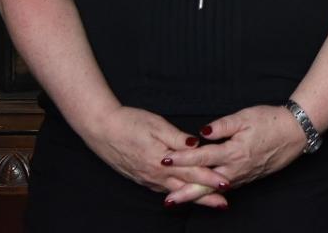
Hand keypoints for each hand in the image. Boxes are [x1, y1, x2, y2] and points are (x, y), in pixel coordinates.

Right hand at [82, 105, 229, 207]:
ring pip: (175, 191)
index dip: (210, 178)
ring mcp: (147, 179)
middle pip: (186, 188)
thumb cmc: (129, 123)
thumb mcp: (156, 125)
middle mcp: (156, 174)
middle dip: (206, 196)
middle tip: (223, 204)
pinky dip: (176, 194)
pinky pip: (163, 189)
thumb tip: (196, 145)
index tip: (226, 184)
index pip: (192, 171)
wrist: (101, 129)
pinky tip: (182, 195)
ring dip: (192, 197)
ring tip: (209, 202)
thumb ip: (177, 138)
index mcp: (162, 160)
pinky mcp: (141, 178)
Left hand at [161, 104, 305, 200]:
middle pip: (206, 183)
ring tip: (178, 200)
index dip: (182, 159)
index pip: (202, 157)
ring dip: (196, 195)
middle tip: (167, 200)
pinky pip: (225, 188)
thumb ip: (223, 126)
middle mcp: (236, 168)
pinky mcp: (247, 178)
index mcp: (234, 152)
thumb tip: (203, 132)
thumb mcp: (245, 117)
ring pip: (215, 189)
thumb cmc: (270, 121)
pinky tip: (202, 195)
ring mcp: (242, 176)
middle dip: (185, 192)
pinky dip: (211, 193)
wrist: (294, 133)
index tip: (165, 160)